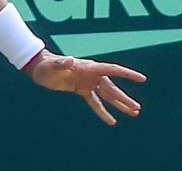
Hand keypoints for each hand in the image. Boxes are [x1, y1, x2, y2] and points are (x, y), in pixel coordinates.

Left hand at [23, 50, 146, 124]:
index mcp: (89, 67)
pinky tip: (112, 121)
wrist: (39, 67)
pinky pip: (95, 102)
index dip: (127, 74)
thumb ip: (61, 63)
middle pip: (112, 88)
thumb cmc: (46, 64)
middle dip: (124, 99)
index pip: (112, 69)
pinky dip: (102, 111)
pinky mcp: (81, 90)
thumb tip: (69, 60)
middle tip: (137, 109)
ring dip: (119, 105)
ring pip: (107, 96)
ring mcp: (87, 82)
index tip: (142, 79)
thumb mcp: (53, 64)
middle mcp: (91, 75)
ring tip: (134, 113)